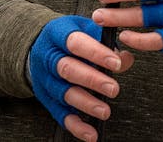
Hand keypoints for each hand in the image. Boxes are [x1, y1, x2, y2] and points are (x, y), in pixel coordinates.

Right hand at [28, 15, 132, 140]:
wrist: (37, 47)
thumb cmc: (67, 38)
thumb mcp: (84, 30)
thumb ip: (105, 42)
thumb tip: (125, 58)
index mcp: (57, 33)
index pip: (75, 42)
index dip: (95, 52)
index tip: (115, 63)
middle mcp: (48, 56)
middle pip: (67, 68)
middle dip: (92, 80)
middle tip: (113, 88)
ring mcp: (46, 78)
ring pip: (63, 93)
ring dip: (86, 103)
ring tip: (104, 111)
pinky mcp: (46, 98)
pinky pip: (59, 114)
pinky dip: (75, 125)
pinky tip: (90, 133)